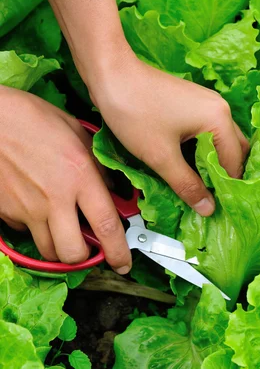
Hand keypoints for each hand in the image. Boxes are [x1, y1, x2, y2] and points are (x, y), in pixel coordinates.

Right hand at [0, 86, 130, 272]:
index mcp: (80, 177)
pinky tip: (37, 210)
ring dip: (60, 248)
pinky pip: (25, 232)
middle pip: (72, 253)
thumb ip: (98, 165)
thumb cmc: (34, 117)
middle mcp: (55, 199)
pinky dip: (35, 229)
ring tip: (65, 231)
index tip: (124, 264)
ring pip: (47, 251)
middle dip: (84, 258)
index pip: (107, 226)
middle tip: (88, 247)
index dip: (119, 252)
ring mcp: (27, 208)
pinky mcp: (5, 211)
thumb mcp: (77, 133)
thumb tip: (113, 190)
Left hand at [87, 53, 249, 215]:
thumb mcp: (161, 156)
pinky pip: (209, 132)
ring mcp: (209, 103)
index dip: (226, 188)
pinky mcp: (195, 103)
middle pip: (236, 150)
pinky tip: (190, 164)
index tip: (217, 208)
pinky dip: (204, 150)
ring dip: (214, 163)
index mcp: (219, 119)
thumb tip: (208, 209)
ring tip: (202, 185)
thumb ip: (187, 184)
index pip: (234, 163)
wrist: (110, 74)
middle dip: (226, 175)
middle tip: (213, 198)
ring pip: (222, 141)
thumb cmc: (135, 112)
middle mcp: (221, 108)